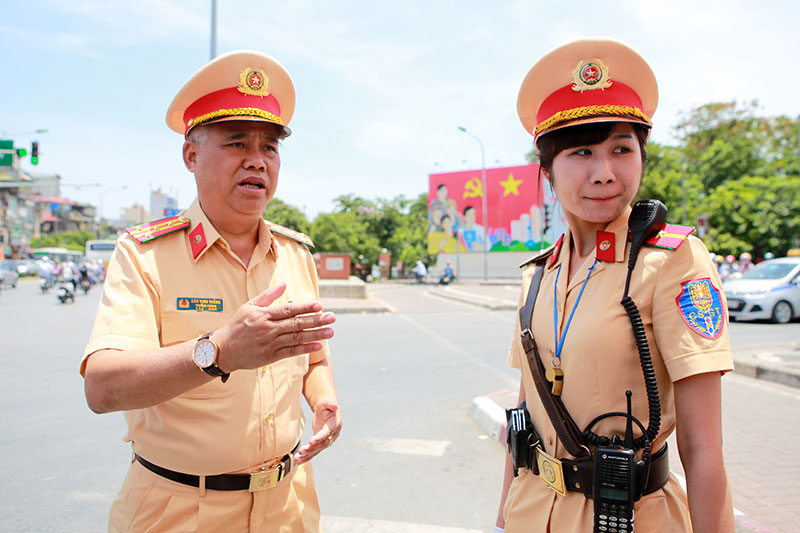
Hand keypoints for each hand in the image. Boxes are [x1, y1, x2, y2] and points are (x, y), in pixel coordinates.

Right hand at [213, 283, 335, 372]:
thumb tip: (284, 284)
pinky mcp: (270, 357)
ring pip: (296, 338)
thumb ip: (267, 296)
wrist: (222, 350)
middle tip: (332, 317)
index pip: (288, 310)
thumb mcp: (249, 306)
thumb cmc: (237, 326)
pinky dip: (305, 348)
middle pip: (296, 324)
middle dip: (316, 320)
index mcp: (263, 315)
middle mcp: (267, 329)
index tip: (319, 305)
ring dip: (315, 335)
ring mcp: (270, 344)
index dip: (305, 308)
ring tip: (330, 332)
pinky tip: (318, 345)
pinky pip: (291, 352)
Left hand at [294, 398, 341, 463]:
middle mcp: (332, 434)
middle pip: (323, 444)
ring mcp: (327, 439)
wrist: (326, 406)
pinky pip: (314, 451)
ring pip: (318, 449)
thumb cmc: (327, 402)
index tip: (311, 441)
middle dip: (312, 448)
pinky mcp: (320, 442)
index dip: (320, 437)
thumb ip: (331, 403)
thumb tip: (335, 405)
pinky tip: (299, 461)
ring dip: (308, 455)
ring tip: (298, 458)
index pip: (327, 433)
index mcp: (335, 425)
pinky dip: (307, 456)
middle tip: (302, 451)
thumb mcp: (328, 401)